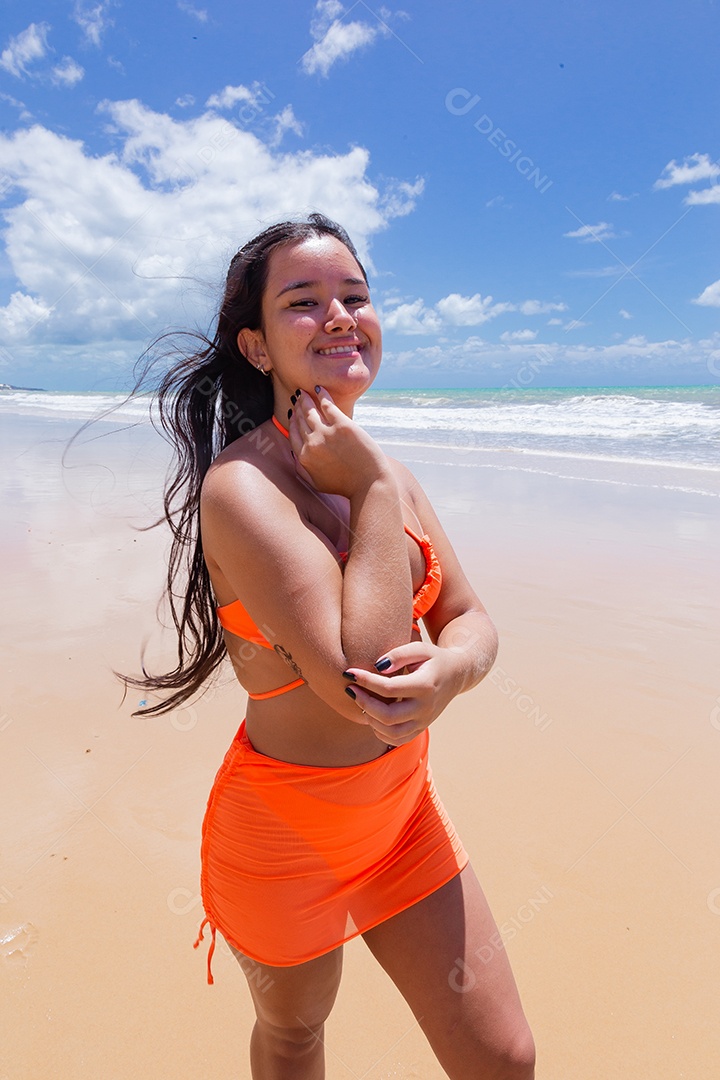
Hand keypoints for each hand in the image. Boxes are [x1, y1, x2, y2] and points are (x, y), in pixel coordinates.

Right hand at [287, 386, 387, 496]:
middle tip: (298, 398)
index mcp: (304, 458)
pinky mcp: (343, 426)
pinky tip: (320, 390)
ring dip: (306, 400)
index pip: (293, 434)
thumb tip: (295, 454)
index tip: (293, 413)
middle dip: (298, 407)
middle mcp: (312, 444)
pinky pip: (328, 406)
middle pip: (301, 420)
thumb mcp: (317, 483)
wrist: (369, 484)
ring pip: (310, 411)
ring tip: (305, 393)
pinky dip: (323, 396)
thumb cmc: (345, 486)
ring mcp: (327, 434)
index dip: (292, 421)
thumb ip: (302, 470)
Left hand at [342, 640, 462, 746]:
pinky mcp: (420, 729)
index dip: (366, 681)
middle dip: (364, 702)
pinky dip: (379, 732)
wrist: (456, 675)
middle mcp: (425, 708)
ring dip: (370, 719)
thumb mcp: (420, 649)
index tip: (349, 672)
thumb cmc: (433, 659)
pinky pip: (396, 739)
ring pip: (391, 732)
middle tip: (350, 689)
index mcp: (425, 686)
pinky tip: (372, 715)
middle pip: (388, 715)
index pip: (389, 688)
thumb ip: (399, 654)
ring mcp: (424, 722)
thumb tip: (377, 667)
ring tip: (361, 701)